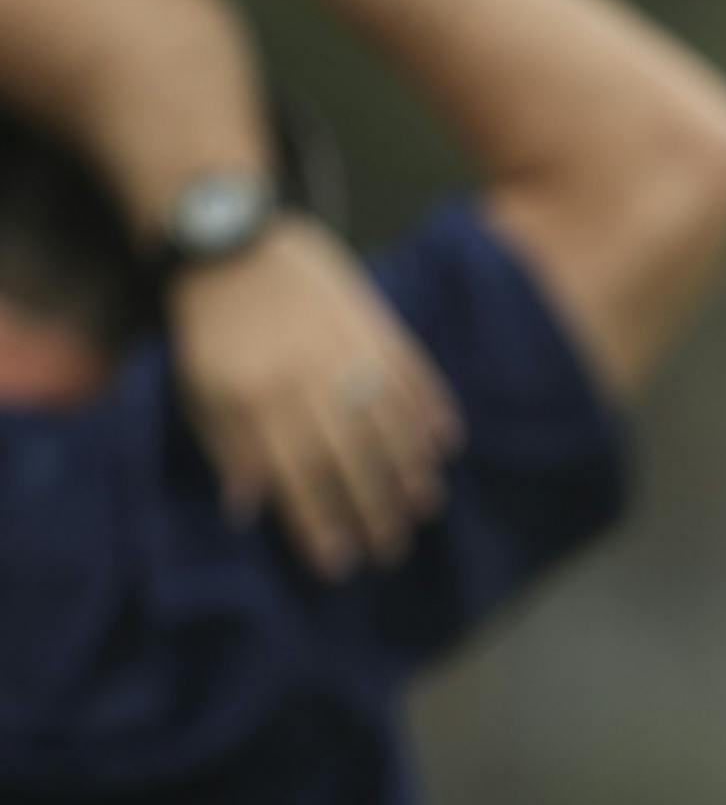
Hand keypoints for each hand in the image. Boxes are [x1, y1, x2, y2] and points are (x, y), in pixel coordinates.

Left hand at [171, 216, 462, 578]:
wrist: (233, 241)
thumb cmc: (212, 328)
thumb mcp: (199, 390)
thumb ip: (227, 447)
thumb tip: (247, 509)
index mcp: (255, 399)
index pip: (296, 475)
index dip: (319, 522)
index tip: (339, 563)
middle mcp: (306, 379)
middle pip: (350, 458)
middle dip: (373, 509)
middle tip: (392, 550)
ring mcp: (346, 348)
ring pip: (389, 420)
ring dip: (411, 468)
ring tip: (425, 507)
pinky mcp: (374, 321)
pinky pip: (412, 371)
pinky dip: (432, 407)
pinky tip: (446, 442)